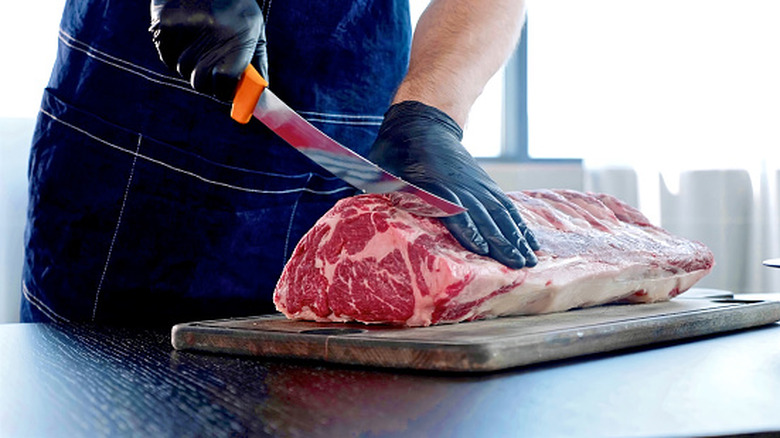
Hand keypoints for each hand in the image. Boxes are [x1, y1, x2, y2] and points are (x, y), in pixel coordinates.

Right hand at [149, 0, 266, 100]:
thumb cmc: (236, 4)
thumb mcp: (254, 29)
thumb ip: (257, 63)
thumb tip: (258, 95)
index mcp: (237, 38)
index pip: (225, 82)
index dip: (225, 91)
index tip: (226, 90)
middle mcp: (210, 35)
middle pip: (200, 82)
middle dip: (206, 82)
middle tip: (211, 72)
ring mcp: (184, 30)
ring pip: (181, 69)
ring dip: (190, 64)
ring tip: (200, 43)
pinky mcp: (163, 24)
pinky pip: (166, 56)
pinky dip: (174, 53)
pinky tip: (186, 36)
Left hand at [368, 101, 539, 268]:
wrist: (423, 122)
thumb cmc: (396, 153)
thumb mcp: (381, 172)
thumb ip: (380, 193)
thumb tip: (363, 213)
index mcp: (433, 185)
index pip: (453, 209)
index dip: (467, 229)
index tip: (482, 250)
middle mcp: (461, 186)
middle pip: (485, 217)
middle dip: (502, 243)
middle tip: (517, 267)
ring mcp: (477, 186)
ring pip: (501, 214)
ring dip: (516, 238)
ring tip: (529, 261)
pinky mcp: (485, 186)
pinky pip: (506, 207)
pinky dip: (520, 225)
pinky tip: (530, 241)